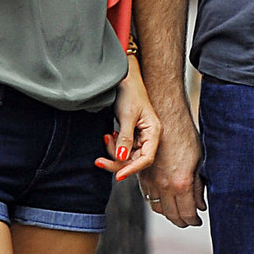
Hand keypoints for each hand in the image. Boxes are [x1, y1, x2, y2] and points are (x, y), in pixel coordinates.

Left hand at [97, 61, 161, 182]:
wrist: (123, 77)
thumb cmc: (130, 92)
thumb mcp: (127, 115)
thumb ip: (125, 138)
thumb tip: (122, 158)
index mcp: (154, 132)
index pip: (146, 158)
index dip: (132, 169)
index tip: (118, 176)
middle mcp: (149, 137)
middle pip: (135, 160)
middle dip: (117, 161)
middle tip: (99, 160)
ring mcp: (140, 136)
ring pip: (127, 155)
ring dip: (114, 151)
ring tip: (107, 137)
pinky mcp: (131, 134)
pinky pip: (122, 148)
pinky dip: (114, 145)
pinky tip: (109, 135)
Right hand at [140, 108, 204, 226]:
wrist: (164, 116)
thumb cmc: (185, 134)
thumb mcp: (199, 161)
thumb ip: (198, 186)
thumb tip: (201, 205)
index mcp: (181, 183)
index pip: (187, 213)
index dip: (193, 221)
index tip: (198, 220)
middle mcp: (164, 185)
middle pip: (171, 215)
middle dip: (182, 221)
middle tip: (189, 221)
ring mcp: (151, 181)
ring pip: (157, 208)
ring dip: (168, 213)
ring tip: (178, 212)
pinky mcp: (142, 174)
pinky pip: (148, 196)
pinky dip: (157, 202)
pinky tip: (165, 200)